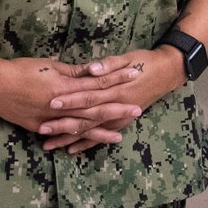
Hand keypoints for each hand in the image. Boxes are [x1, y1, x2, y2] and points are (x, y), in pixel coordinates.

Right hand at [0, 56, 146, 137]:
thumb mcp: (49, 65)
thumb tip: (92, 72)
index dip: (117, 79)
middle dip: (117, 108)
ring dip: (102, 131)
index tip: (133, 74)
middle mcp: (61, 105)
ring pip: (81, 126)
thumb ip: (72, 72)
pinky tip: (88, 145)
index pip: (97, 82)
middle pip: (95, 108)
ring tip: (120, 135)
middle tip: (137, 109)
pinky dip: (76, 141)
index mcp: (64, 86)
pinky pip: (63, 136)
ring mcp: (51, 119)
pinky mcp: (41, 128)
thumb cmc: (21, 69)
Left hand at [39, 46, 187, 154]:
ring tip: (48, 145)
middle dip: (62, 124)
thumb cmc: (143, 61)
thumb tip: (92, 69)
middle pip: (84, 117)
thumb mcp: (126, 58)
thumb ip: (108, 65)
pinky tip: (70, 149)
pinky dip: (85, 143)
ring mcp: (117, 118)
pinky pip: (100, 136)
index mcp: (114, 89)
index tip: (51, 103)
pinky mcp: (119, 123)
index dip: (70, 100)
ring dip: (68, 138)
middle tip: (41, 129)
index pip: (87, 96)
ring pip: (89, 131)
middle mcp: (114, 107)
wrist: (166, 73)